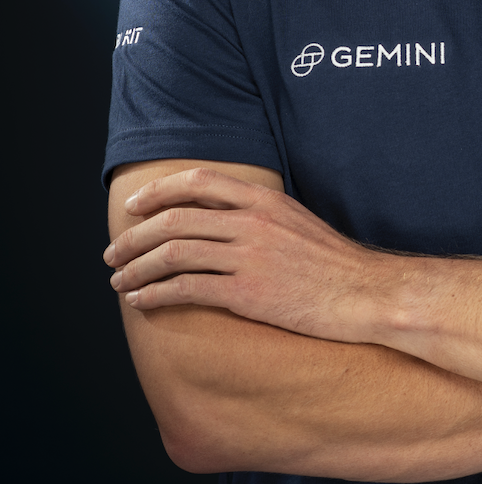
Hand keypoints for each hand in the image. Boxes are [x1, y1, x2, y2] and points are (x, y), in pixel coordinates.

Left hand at [103, 167, 388, 341]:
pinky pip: (187, 289)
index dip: (159, 192)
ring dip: (137, 269)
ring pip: (173, 255)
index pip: (198, 182)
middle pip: (175, 220)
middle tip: (114, 253)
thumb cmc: (335, 264)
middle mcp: (252, 223)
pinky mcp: (247, 293)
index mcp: (264, 201)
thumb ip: (260, 214)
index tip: (135, 206)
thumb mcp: (298, 221)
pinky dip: (156, 294)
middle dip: (135, 237)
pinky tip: (143, 301)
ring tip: (119, 281)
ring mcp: (249, 257)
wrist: (366, 294)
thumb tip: (223, 217)